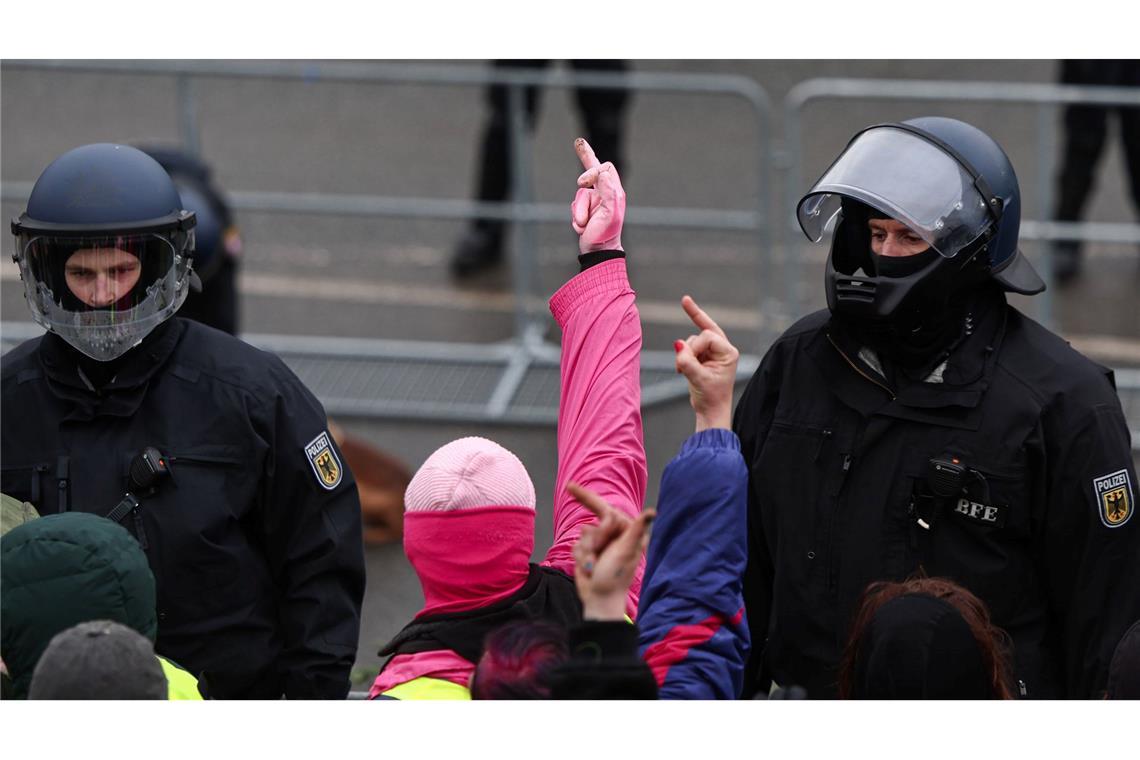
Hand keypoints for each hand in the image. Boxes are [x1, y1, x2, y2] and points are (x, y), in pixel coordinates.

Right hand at [567, 482, 653, 620]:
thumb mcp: (625, 551)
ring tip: (594, 566)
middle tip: (598, 557)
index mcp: (628, 531)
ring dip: (585, 552)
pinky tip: (588, 568)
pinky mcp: (589, 551)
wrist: (599, 599)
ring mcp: (601, 543)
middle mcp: (615, 534)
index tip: (569, 486)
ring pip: (582, 535)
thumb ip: (636, 529)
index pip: (606, 510)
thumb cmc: (615, 577)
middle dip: (592, 541)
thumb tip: (652, 511)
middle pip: (593, 524)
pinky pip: (576, 544)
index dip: (586, 497)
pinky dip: (579, 557)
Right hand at [570, 137, 625, 253]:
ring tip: (584, 224)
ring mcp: (594, 202)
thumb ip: (608, 192)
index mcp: (614, 192)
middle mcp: (604, 194)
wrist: (598, 252)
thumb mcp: (610, 213)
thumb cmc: (607, 233)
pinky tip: (582, 228)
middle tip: (578, 142)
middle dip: (586, 155)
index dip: (593, 171)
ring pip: (579, 195)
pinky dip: (576, 218)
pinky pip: (574, 207)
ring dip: (579, 211)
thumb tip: (602, 173)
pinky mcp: (584, 211)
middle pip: (593, 168)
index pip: (605, 169)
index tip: (583, 182)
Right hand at [674, 295, 739, 431]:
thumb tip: (678, 344)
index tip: (687, 360)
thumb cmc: (711, 397)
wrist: (711, 411)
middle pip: (706, 329)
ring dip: (685, 353)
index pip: (708, 337)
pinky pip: (690, 348)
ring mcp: (713, 354)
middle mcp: (722, 351)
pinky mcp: (703, 358)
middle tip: (684, 304)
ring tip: (683, 370)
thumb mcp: (698, 379)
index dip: (695, 346)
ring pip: (694, 340)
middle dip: (695, 321)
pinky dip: (683, 356)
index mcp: (728, 354)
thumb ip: (687, 361)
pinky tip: (681, 369)